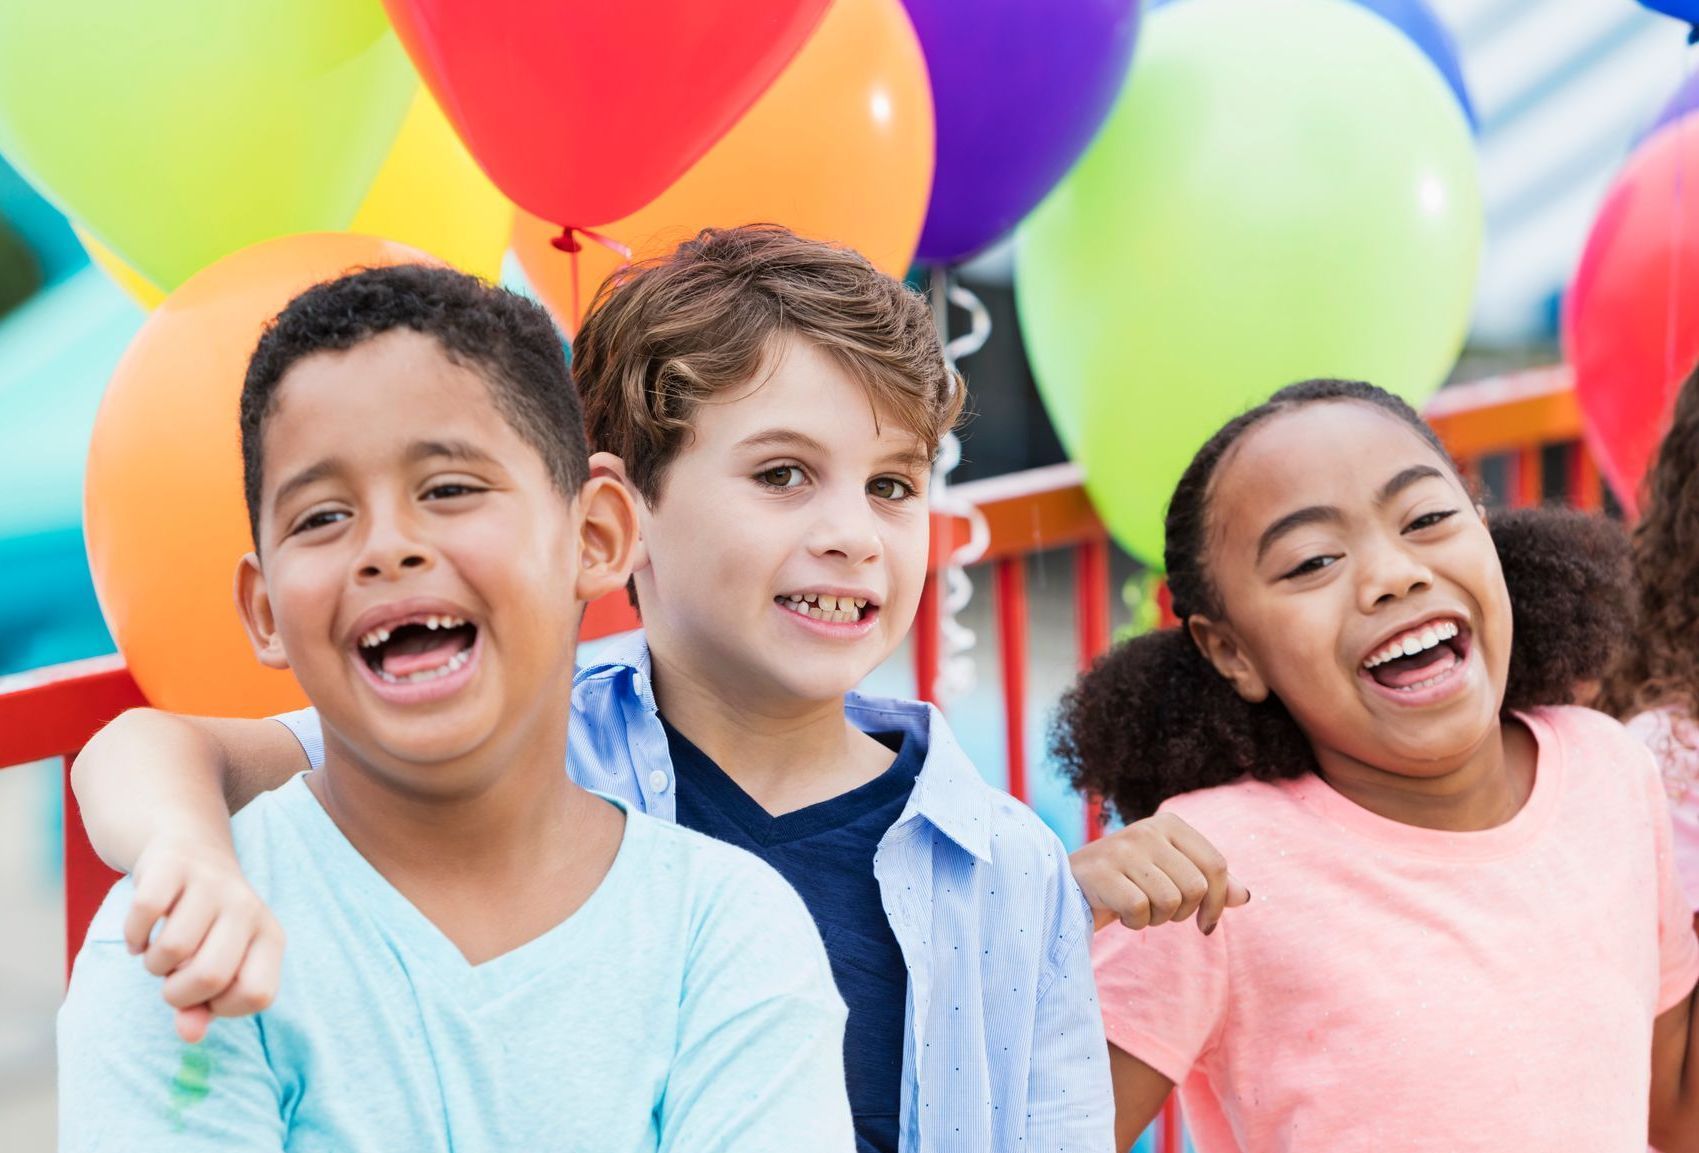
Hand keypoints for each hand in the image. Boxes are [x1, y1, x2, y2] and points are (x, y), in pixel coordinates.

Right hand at [125, 834, 284, 1042]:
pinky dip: (133, 935)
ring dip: (153, 964)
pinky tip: (139, 935)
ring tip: (159, 952)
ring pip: (173, 948)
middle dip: (178, 993)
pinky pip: (145, 912)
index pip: (257, 995)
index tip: (207, 994)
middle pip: (211, 976)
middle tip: (172, 978)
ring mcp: (213, 884)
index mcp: (270, 937)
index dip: (222, 1007)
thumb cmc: (205, 925)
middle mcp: (248, 908)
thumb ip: (203, 1008)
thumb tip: (189, 1035)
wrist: (190, 850)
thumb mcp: (215, 965)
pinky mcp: (174, 866)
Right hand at [1070, 812, 1249, 934]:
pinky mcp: (1101, 872)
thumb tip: (1245, 897)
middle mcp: (1147, 829)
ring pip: (1169, 902)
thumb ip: (1209, 883)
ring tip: (1139, 909)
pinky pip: (1139, 911)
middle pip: (1195, 888)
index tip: (1205, 923)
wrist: (1070, 884)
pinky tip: (1120, 912)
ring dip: (1157, 919)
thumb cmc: (1129, 881)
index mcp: (1170, 823)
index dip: (1217, 903)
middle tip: (1161, 913)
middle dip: (1183, 913)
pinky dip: (1134, 922)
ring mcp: (1122, 848)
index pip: (1216, 865)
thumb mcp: (1172, 874)